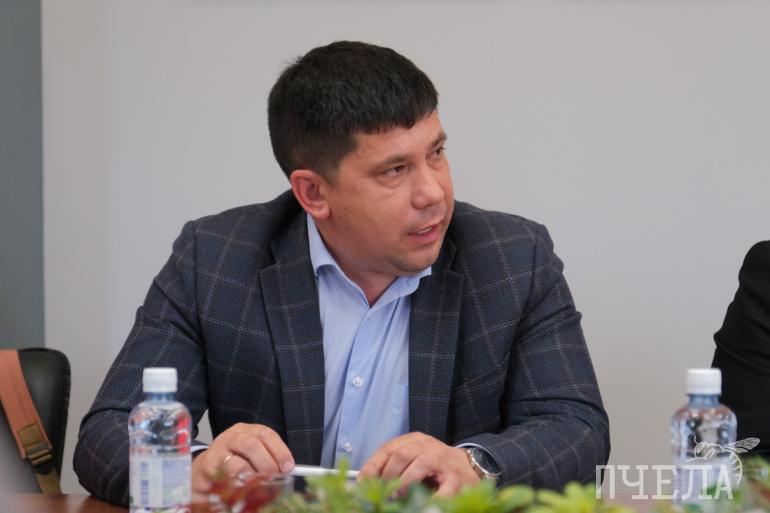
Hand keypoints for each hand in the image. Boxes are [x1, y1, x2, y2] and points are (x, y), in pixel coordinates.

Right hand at [191, 423, 294, 502]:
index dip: (280, 450)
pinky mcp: (207, 468)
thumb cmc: (233, 460)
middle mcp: (231, 437)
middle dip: (266, 463)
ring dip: (251, 477)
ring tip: (258, 484)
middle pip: (251, 445)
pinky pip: (223, 479)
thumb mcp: (252, 454)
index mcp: (246, 431)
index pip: (266, 434)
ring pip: (236, 463)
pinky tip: (242, 488)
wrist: (204, 468)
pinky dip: (236, 486)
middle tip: (274, 477)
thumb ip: (268, 459)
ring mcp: (217, 451)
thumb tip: (286, 470)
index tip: (288, 466)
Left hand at [359, 432, 478, 496]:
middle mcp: (427, 446)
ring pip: (420, 464)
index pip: (389, 448)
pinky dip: (431, 499)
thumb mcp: (412, 458)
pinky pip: (442, 489)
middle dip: (390, 474)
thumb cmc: (435, 465)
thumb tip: (368, 480)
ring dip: (405, 483)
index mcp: (414, 441)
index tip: (363, 480)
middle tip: (384, 491)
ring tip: (399, 496)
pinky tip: (423, 505)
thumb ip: (393, 466)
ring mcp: (442, 460)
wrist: (468, 467)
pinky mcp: (455, 478)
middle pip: (402, 453)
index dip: (374, 465)